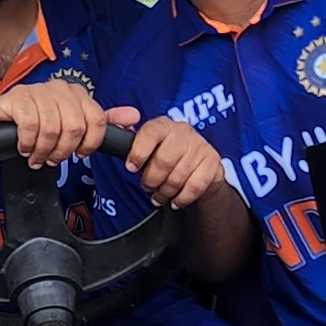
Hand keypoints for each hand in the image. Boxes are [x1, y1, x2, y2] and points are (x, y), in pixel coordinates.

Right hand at [0, 77, 109, 167]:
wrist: (0, 124)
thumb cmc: (38, 125)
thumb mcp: (73, 125)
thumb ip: (102, 122)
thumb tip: (133, 116)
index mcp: (76, 93)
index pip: (96, 120)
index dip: (89, 144)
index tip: (78, 154)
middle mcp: (58, 87)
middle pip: (75, 127)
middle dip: (63, 151)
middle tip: (52, 159)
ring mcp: (36, 90)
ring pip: (52, 128)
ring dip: (43, 150)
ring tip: (36, 156)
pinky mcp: (16, 97)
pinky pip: (29, 125)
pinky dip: (27, 144)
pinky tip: (23, 147)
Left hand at [110, 106, 224, 210]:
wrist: (200, 166)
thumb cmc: (167, 156)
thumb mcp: (147, 147)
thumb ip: (128, 141)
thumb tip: (113, 137)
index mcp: (163, 125)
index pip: (150, 133)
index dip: (138, 153)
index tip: (131, 167)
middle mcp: (183, 131)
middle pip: (163, 160)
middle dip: (151, 179)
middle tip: (147, 187)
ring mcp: (200, 146)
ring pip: (178, 176)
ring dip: (165, 192)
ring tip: (159, 196)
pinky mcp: (213, 162)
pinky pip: (195, 186)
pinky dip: (182, 197)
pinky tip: (175, 200)